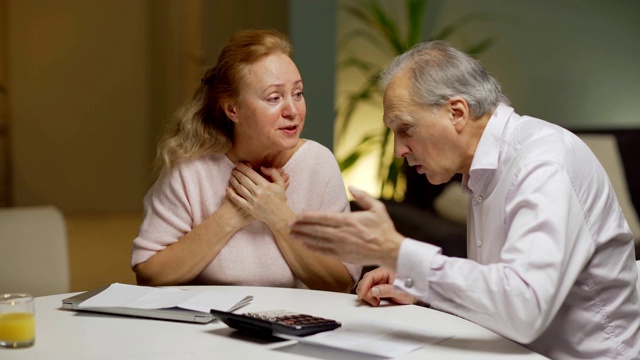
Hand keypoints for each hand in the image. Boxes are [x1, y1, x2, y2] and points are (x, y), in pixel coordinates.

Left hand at [226, 163, 291, 225]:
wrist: (278, 215)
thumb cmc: (279, 199)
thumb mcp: (280, 184)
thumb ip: (273, 173)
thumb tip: (262, 167)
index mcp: (264, 184)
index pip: (250, 173)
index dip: (242, 167)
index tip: (238, 164)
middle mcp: (257, 191)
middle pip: (243, 179)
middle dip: (236, 172)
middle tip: (233, 169)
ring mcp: (252, 200)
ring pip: (239, 187)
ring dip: (233, 180)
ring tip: (231, 176)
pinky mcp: (248, 208)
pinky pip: (237, 199)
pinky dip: (231, 193)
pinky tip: (228, 189)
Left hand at [289, 186, 404, 267]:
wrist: (390, 250)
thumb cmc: (384, 229)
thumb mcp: (377, 208)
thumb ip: (363, 196)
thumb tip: (351, 187)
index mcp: (349, 220)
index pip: (323, 218)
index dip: (308, 217)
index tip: (298, 215)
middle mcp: (342, 234)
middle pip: (316, 230)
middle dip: (301, 227)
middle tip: (288, 225)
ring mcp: (342, 246)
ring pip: (318, 241)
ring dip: (303, 238)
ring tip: (292, 235)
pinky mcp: (343, 255)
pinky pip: (324, 252)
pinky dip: (313, 248)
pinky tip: (305, 245)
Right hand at [356, 267, 416, 306]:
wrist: (418, 296)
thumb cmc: (412, 290)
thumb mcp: (400, 292)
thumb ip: (386, 291)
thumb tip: (373, 290)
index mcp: (386, 271)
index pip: (370, 276)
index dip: (364, 285)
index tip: (362, 295)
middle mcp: (382, 275)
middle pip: (366, 281)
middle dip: (366, 292)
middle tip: (373, 301)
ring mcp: (380, 281)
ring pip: (367, 287)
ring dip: (368, 296)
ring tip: (376, 302)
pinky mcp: (380, 287)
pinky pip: (370, 291)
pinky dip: (370, 297)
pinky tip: (376, 301)